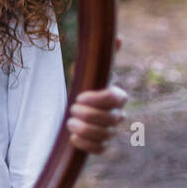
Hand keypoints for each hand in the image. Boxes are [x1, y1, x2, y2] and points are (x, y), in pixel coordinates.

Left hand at [69, 38, 126, 153]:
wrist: (75, 106)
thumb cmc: (83, 85)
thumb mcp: (88, 70)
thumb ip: (100, 57)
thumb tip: (117, 38)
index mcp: (116, 95)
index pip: (117, 98)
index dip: (99, 99)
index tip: (79, 96)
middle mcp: (117, 114)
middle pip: (111, 119)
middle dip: (89, 115)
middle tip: (71, 109)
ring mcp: (110, 131)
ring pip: (106, 135)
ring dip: (86, 130)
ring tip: (69, 123)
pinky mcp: (101, 144)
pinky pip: (100, 149)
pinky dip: (87, 145)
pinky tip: (73, 138)